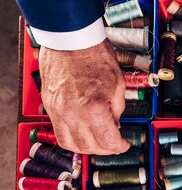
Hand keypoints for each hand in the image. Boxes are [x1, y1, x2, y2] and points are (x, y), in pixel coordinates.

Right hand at [39, 40, 129, 154]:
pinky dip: (72, 140)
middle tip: (114, 143)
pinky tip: (83, 135)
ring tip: (98, 141)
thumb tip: (114, 128)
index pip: (108, 141)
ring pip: (72, 145)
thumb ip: (117, 111)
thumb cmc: (95, 57)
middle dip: (106, 149)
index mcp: (94, 108)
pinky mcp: (50, 107)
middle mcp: (73, 113)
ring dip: (88, 148)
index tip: (124, 145)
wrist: (71, 40)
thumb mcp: (118, 86)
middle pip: (91, 147)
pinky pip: (60, 133)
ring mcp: (58, 111)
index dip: (120, 146)